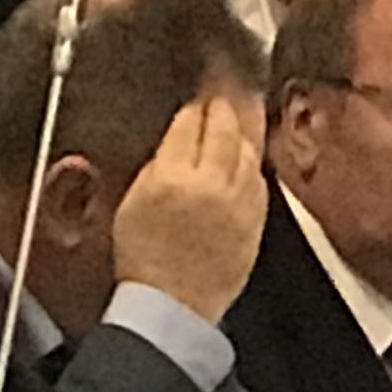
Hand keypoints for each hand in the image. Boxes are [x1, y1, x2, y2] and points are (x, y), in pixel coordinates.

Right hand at [108, 87, 266, 325]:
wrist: (171, 305)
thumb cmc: (144, 260)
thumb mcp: (133, 202)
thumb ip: (158, 165)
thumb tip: (177, 138)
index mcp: (172, 178)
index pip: (188, 123)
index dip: (194, 102)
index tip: (197, 91)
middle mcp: (210, 185)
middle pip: (224, 128)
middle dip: (223, 102)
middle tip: (223, 86)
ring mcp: (238, 203)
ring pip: (248, 149)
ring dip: (244, 124)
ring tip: (241, 107)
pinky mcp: (255, 221)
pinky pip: (259, 178)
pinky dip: (253, 160)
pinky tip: (249, 153)